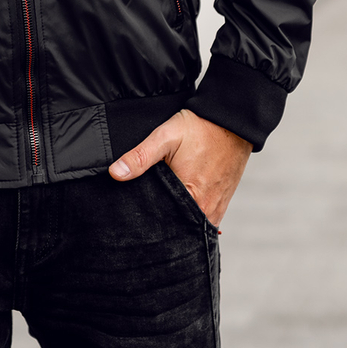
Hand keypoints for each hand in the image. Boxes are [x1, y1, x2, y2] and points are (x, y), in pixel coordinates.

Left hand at [108, 109, 250, 227]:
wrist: (231, 121)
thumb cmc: (200, 128)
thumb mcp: (165, 137)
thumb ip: (140, 157)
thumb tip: (115, 173)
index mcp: (191, 200)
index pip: (162, 223)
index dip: (145, 220)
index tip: (132, 217)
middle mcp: (206, 211)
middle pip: (176, 226)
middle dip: (160, 222)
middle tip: (143, 214)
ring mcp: (216, 208)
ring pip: (189, 223)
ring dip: (175, 218)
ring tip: (159, 209)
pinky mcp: (222, 202)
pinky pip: (201, 217)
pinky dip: (189, 213)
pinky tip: (177, 203)